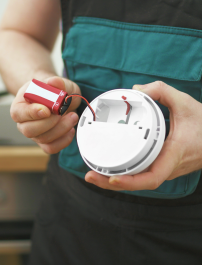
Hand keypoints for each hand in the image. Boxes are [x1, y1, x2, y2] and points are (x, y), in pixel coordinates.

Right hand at [10, 76, 80, 153]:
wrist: (57, 98)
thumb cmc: (52, 90)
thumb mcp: (57, 83)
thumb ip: (57, 82)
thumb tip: (54, 82)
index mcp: (19, 105)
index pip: (19, 113)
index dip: (33, 113)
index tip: (47, 110)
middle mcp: (23, 122)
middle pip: (29, 130)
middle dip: (49, 123)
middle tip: (62, 113)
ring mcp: (34, 134)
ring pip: (42, 139)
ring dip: (60, 129)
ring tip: (72, 117)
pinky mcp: (45, 142)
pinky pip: (51, 148)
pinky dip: (63, 141)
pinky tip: (70, 130)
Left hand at [85, 81, 201, 190]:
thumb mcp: (185, 102)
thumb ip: (162, 91)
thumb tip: (135, 89)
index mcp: (174, 154)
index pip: (152, 178)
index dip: (131, 182)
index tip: (111, 179)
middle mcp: (168, 167)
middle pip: (138, 183)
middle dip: (111, 183)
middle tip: (89, 175)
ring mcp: (165, 170)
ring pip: (138, 182)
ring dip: (114, 182)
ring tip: (93, 175)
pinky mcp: (162, 167)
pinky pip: (141, 176)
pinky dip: (124, 176)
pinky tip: (109, 170)